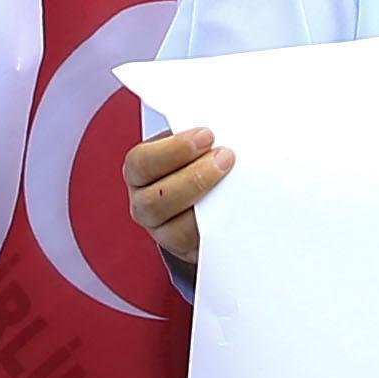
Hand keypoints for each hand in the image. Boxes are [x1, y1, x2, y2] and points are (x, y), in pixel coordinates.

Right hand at [126, 121, 225, 269]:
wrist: (213, 185)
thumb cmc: (200, 155)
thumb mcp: (193, 139)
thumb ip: (201, 134)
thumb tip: (228, 125)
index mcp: (139, 171)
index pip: (142, 163)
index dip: (174, 150)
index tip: (207, 135)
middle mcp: (145, 204)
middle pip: (155, 202)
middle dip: (193, 179)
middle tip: (226, 158)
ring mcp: (165, 232)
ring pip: (177, 232)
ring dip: (208, 208)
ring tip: (235, 184)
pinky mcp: (189, 252)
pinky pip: (202, 249)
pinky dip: (221, 233)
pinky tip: (239, 212)